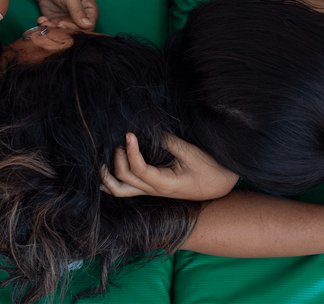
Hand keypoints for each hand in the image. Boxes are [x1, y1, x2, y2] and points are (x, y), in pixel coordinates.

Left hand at [32, 0, 98, 31]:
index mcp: (89, 10)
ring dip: (53, 30)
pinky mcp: (55, 19)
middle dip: (63, 30)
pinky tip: (41, 19)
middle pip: (75, 31)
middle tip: (54, 24)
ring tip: (45, 22)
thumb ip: (78, 11)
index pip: (88, 27)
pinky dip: (45, 26)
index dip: (77, 28)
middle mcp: (79, 17)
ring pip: (62, 32)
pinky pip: (52, 28)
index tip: (63, 24)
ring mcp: (67, 19)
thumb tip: (88, 25)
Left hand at [101, 133, 239, 200]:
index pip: (138, 169)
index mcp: (164, 184)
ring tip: (104, 157)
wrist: (220, 185)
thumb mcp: (191, 153)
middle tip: (121, 140)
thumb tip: (146, 131)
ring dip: (107, 176)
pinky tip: (105, 170)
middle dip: (117, 159)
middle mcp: (153, 190)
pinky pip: (125, 189)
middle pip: (123, 180)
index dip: (130, 151)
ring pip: (119, 190)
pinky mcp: (150, 188)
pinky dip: (112, 181)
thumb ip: (168, 143)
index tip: (129, 133)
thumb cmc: (209, 169)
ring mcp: (150, 191)